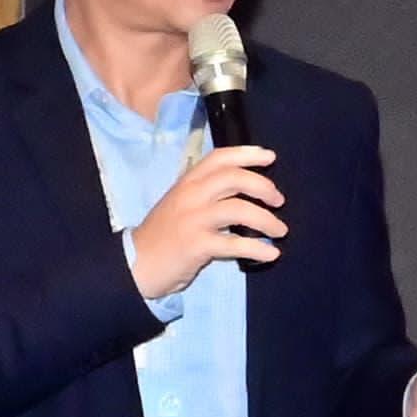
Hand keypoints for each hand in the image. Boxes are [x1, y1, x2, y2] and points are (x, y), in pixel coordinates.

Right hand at [125, 146, 282, 299]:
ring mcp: (193, 219)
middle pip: (233, 178)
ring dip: (267, 220)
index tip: (271, 157)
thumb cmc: (165, 233)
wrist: (135, 262)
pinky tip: (271, 253)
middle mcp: (190, 195)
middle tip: (279, 200)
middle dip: (263, 186)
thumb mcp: (181, 203)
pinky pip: (235, 244)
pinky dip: (258, 248)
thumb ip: (206, 192)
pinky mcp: (196, 245)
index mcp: (187, 182)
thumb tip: (247, 188)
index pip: (218, 158)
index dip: (246, 154)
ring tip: (280, 230)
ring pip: (239, 209)